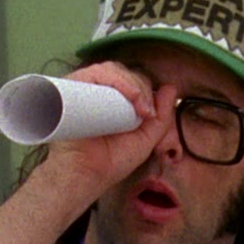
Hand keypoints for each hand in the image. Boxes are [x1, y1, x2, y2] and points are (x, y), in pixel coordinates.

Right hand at [28, 60, 168, 196]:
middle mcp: (100, 92)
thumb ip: (162, 116)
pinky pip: (97, 72)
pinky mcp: (73, 87)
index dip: (147, 92)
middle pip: (126, 74)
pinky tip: (129, 95)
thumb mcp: (146, 138)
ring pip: (113, 70)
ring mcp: (85, 88)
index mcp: (116, 103)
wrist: (86, 173)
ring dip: (133, 85)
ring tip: (138, 107)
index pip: (136, 82)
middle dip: (143, 89)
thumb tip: (171, 87)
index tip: (151, 115)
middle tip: (146, 114)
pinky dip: (117, 80)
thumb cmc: (112, 160)